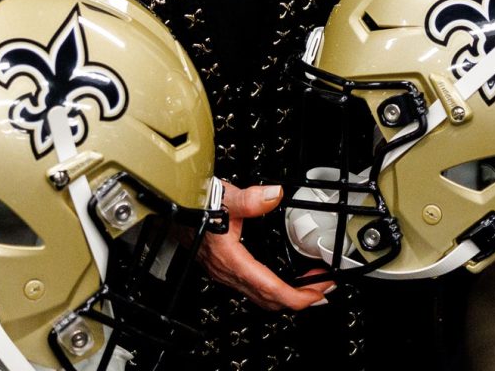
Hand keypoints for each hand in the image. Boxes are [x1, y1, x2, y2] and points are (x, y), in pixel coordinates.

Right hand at [199, 183, 335, 311]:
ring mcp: (225, 273)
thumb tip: (273, 195)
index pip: (271, 290)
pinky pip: (252, 289)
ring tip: (307, 284)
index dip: (298, 297)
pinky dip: (273, 289)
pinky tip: (281, 278)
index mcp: (232, 261)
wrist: (173, 209)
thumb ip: (249, 198)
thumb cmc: (193, 205)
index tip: (318, 292)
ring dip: (286, 295)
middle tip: (322, 287)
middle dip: (300, 298)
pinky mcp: (224, 269)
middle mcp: (228, 273)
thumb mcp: (224, 197)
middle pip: (269, 300)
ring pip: (260, 297)